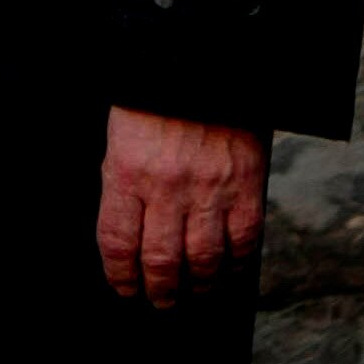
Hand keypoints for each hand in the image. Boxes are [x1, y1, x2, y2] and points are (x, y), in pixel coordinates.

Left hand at [96, 105, 268, 305]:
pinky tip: (228, 272)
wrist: (201, 62)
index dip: (119, 274)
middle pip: (162, 261)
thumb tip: (130, 230)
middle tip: (159, 301)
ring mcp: (209, 191)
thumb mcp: (123, 135)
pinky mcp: (245, 188)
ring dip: (199, 287)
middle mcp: (167, 187)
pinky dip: (236, 266)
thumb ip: (126, 182)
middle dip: (159, 290)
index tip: (123, 288)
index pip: (118, 241)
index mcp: (127, 171)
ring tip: (193, 294)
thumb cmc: (154, 96)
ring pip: (204, 261)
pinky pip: (243, 243)